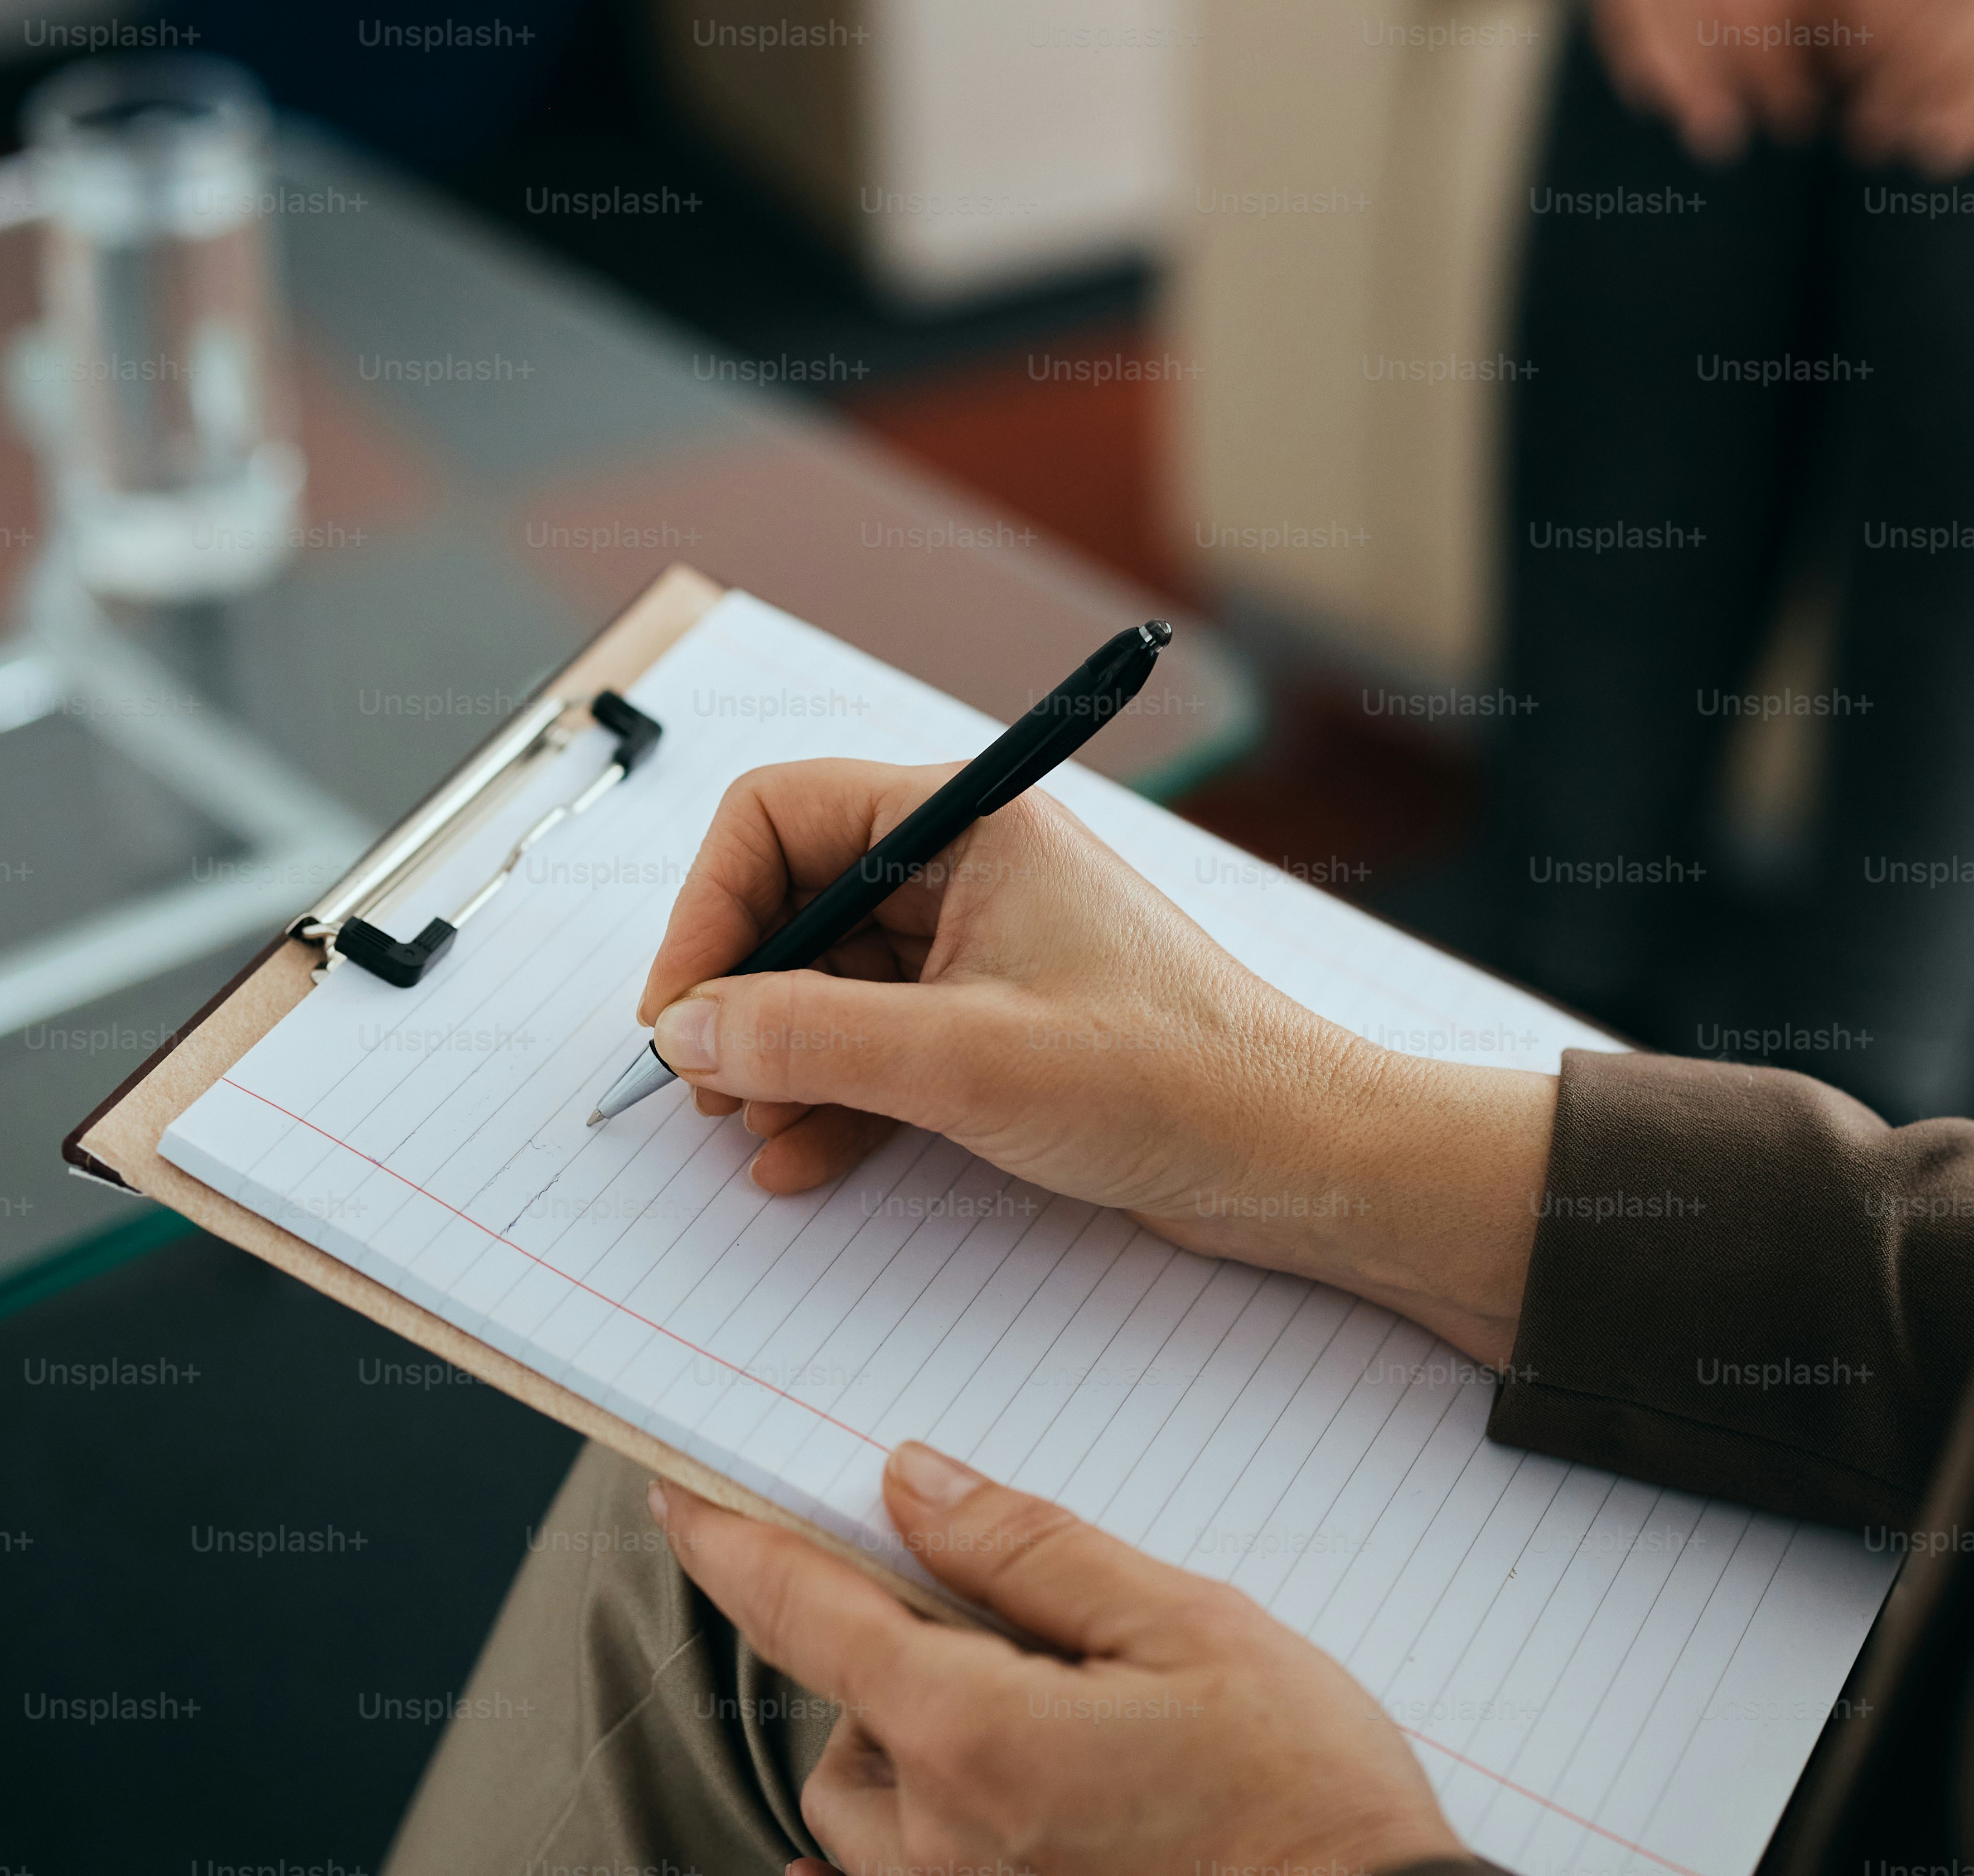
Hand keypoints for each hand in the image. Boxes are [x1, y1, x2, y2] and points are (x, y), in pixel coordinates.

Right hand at [637, 758, 1552, 1365]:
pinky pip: (875, 1045)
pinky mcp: (996, 1028)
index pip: (780, 816)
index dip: (709, 908)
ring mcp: (982, 951)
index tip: (679, 1013)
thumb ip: (810, 1037)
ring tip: (744, 1134)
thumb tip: (687, 1032)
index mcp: (969, 823)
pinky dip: (829, 1096)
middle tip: (702, 1088)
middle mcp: (968, 870)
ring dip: (776, 1058)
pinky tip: (796, 1158)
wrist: (1294, 1158)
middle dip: (738, 995)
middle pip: (793, 901)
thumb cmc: (1170, 1077)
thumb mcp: (965, 1057)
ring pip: (828, 983)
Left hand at [655, 1442, 1461, 1875]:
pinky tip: (944, 1803)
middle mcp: (939, 1840)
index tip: (678, 1494)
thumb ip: (1032, 1552)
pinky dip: (893, 1835)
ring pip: (865, 1805)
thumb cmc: (1301, 1792)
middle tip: (1007, 1612)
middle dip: (891, 1647)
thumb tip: (910, 1484)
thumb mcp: (1183, 1626)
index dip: (732, 1543)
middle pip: (845, 1714)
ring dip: (904, 1740)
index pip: (806, 1617)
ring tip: (1031, 1704)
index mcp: (974, 1737)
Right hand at [1577, 0, 1878, 160]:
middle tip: (1761, 130)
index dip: (1785, 63)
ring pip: (1653, 10)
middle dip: (1739, 82)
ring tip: (1705, 127)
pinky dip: (1629, 41)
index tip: (1807, 106)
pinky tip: (1650, 87)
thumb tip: (1845, 46)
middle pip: (1708, 14)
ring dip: (1681, 80)